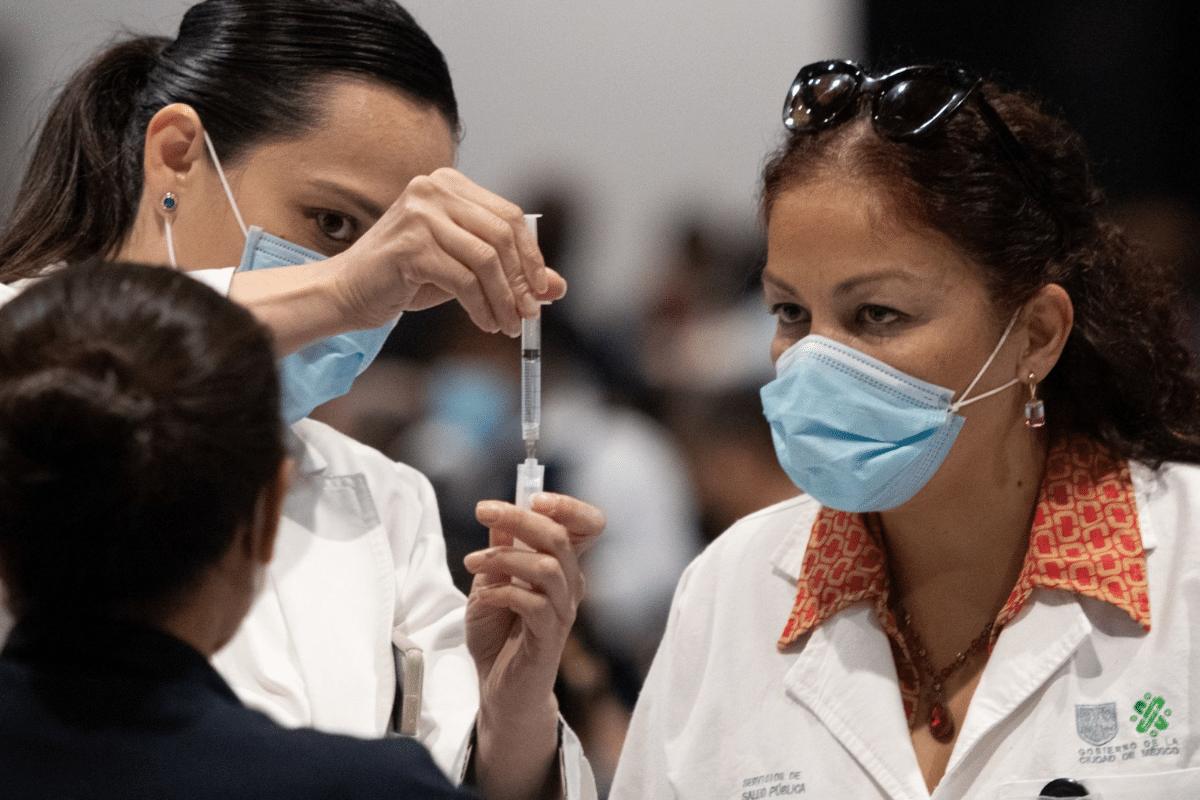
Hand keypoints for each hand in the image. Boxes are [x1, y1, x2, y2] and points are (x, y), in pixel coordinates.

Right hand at [334, 167, 565, 336]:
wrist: (347, 291)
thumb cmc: (404, 277)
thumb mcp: (464, 270)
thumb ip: (508, 272)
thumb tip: (557, 287)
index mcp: (449, 185)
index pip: (508, 216)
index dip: (532, 255)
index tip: (542, 290)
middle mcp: (434, 189)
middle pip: (502, 235)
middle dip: (521, 280)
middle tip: (529, 313)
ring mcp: (420, 214)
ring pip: (486, 260)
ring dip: (503, 299)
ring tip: (507, 325)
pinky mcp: (411, 245)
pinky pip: (463, 280)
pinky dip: (481, 306)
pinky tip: (484, 322)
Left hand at [463, 493, 604, 799]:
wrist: (498, 686)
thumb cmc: (499, 632)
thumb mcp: (491, 580)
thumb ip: (499, 548)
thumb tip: (498, 512)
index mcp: (562, 564)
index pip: (588, 525)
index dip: (569, 506)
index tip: (534, 497)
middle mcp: (570, 584)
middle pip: (560, 537)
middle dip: (521, 518)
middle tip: (485, 511)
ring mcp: (562, 611)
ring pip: (546, 567)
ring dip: (504, 557)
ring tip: (472, 563)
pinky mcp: (549, 637)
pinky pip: (532, 603)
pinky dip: (502, 592)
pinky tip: (482, 598)